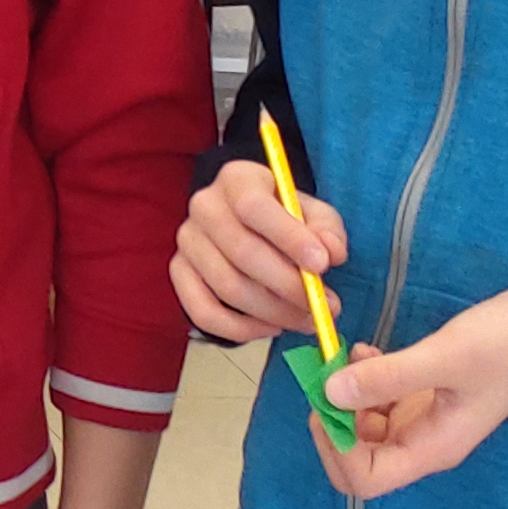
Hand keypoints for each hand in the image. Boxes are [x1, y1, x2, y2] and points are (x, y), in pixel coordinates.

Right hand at [171, 154, 347, 345]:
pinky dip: (241, 329)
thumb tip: (329, 253)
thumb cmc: (286, 218)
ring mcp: (187, 240)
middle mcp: (204, 206)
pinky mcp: (179, 272)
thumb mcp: (315, 214)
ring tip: (308, 320)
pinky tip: (273, 326)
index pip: (254, 206)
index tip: (323, 265)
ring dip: (274, 312)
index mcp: (237, 179)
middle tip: (324, 308)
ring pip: (228, 287)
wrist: (250, 223)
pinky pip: (203, 312)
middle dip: (289, 286)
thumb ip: (327, 231)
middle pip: (241, 251)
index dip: (288, 237)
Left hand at [314, 287, 507, 498]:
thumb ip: (389, 376)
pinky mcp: (422, 395)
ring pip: (363, 425)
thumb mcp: (447, 357)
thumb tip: (329, 394)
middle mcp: (423, 442)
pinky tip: (367, 349)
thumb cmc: (507, 346)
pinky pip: (377, 399)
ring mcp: (422, 420)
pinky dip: (363, 378)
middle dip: (334, 422)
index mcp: (432, 449)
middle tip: (330, 378)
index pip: (366, 479)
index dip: (337, 450)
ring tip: (350, 355)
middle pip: (358, 460)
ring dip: (345, 395)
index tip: (328, 403)